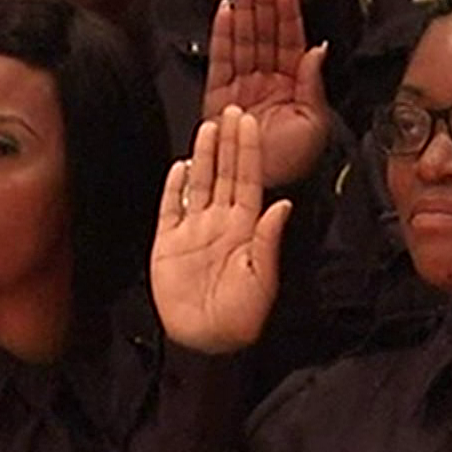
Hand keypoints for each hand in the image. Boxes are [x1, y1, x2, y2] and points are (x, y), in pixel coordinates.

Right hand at [151, 107, 293, 353]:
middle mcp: (221, 222)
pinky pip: (170, 209)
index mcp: (246, 227)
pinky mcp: (167, 244)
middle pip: (224, 173)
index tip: (249, 124)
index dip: (249, 151)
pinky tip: (179, 167)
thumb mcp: (262, 273)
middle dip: (228, 142)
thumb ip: (268, 237)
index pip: (248, 179)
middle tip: (229, 111)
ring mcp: (194, 231)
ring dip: (203, 156)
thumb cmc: (242, 314)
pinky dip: (174, 188)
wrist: (207, 340)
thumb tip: (283, 204)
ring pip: (199, 184)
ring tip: (207, 127)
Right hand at [203, 0, 333, 188]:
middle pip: (265, 30)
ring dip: (243, 7)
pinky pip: (219, 59)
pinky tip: (223, 10)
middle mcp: (267, 80)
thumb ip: (313, 83)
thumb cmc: (290, 164)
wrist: (262, 187)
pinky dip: (220, 34)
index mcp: (293, 84)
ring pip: (243, 37)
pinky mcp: (219, 95)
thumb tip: (317, 49)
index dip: (288, 11)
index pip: (290, 38)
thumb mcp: (314, 123)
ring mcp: (243, 84)